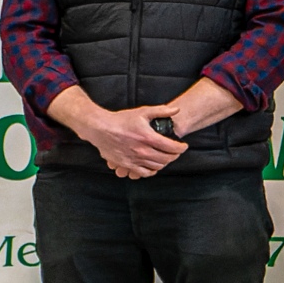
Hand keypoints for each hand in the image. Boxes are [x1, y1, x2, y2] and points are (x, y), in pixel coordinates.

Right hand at [47, 87, 185, 177]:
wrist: (100, 128)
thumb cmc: (121, 120)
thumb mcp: (142, 112)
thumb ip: (161, 111)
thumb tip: (177, 110)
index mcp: (147, 137)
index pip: (172, 147)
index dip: (181, 148)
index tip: (183, 146)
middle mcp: (142, 150)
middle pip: (166, 159)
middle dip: (175, 156)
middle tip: (176, 152)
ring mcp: (134, 159)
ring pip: (157, 166)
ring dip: (165, 163)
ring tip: (167, 157)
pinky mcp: (127, 165)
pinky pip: (144, 173)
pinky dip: (152, 171)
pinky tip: (154, 165)